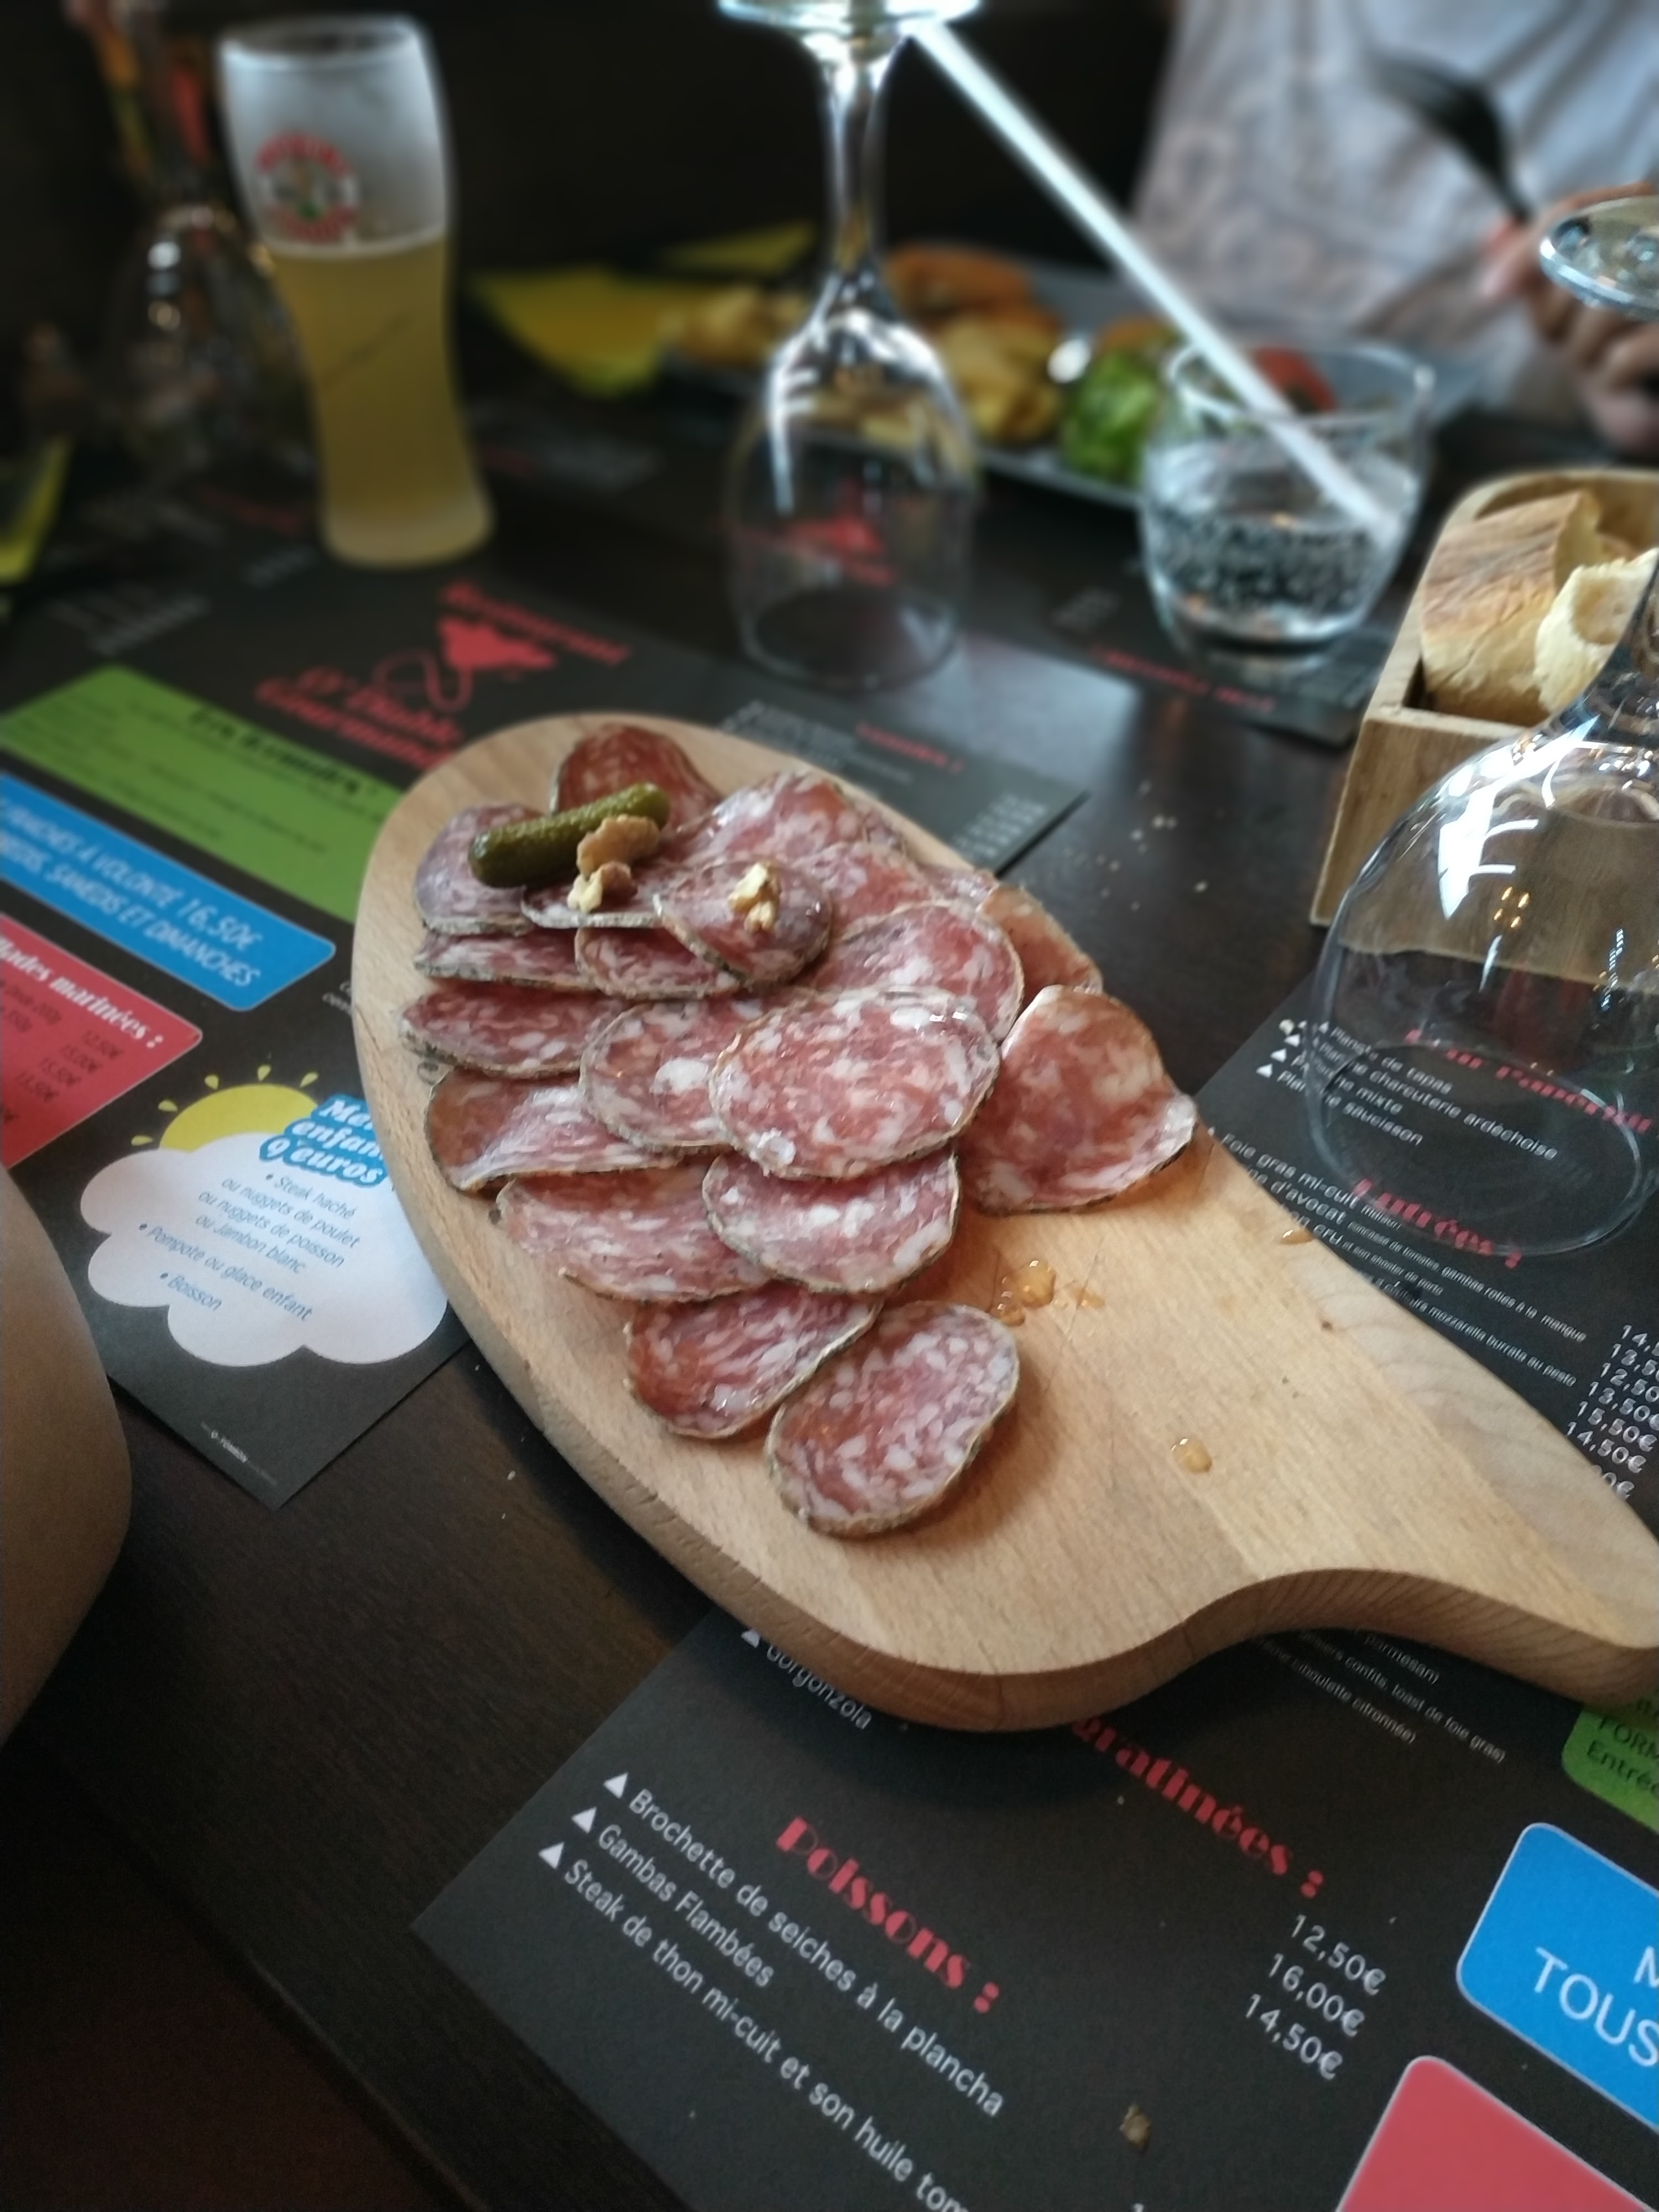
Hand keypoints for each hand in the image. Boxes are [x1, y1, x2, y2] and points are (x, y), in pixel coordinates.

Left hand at [1482, 183, 1658, 459]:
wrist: (1651, 396)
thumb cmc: (1607, 339)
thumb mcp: (1560, 297)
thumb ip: (1531, 260)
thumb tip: (1495, 232)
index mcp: (1637, 210)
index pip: (1570, 214)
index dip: (1524, 252)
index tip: (1491, 292)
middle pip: (1578, 265)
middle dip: (1553, 316)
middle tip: (1566, 338)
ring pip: (1602, 308)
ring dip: (1581, 351)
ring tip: (1598, 357)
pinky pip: (1624, 355)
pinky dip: (1610, 378)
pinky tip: (1621, 379)